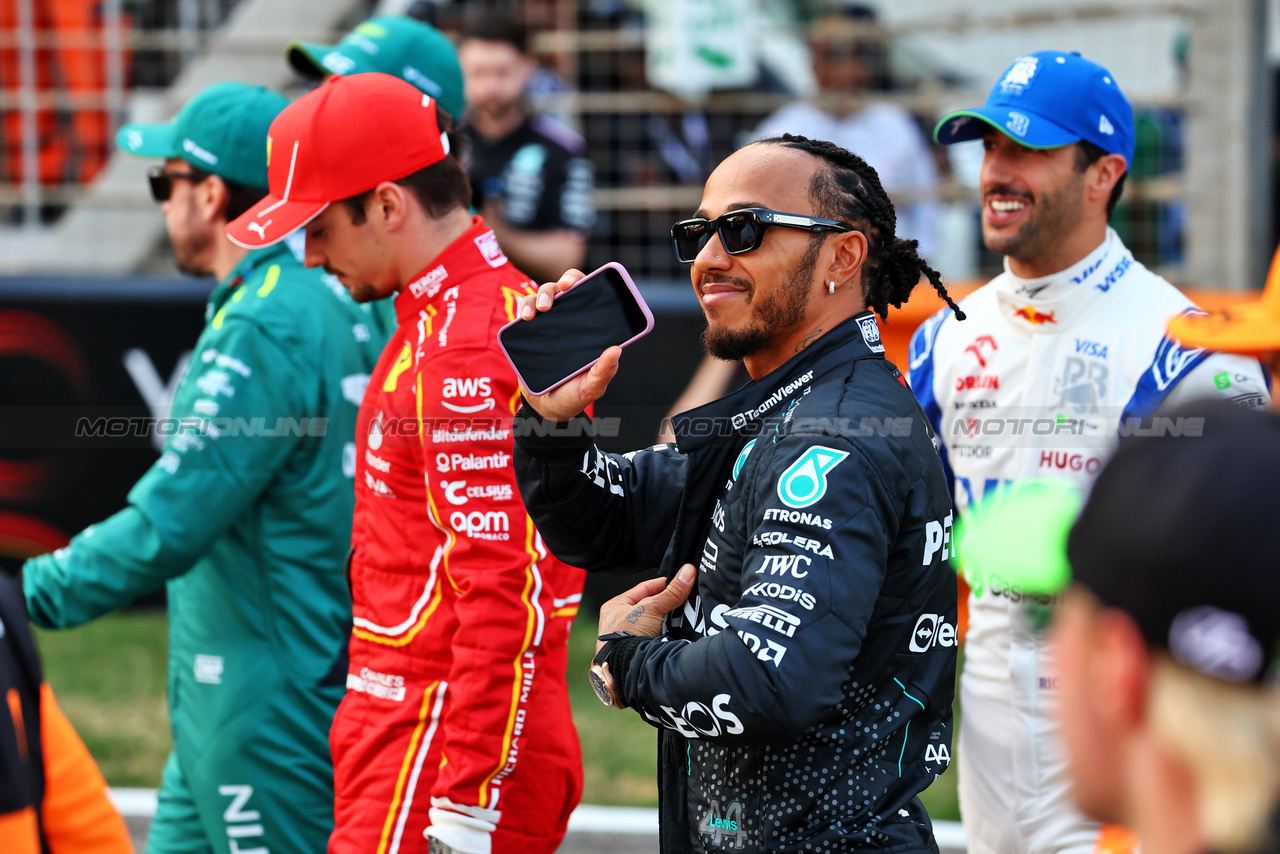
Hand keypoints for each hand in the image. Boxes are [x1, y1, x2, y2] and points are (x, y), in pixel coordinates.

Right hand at [515, 269, 622, 420]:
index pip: (586, 295)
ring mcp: (545, 326)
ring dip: (538, 297)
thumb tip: (616, 350)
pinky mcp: (526, 334)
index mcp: (587, 329)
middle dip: (560, 283)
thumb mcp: (592, 386)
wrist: (546, 410)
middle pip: (562, 289)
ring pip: (539, 297)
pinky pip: (523, 312)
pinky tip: (525, 318)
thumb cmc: (573, 395)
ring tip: (537, 312)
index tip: (577, 284)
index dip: (583, 282)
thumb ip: (604, 371)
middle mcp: (566, 322)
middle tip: (562, 291)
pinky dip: (523, 308)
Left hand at [595, 565, 695, 654]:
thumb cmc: (625, 635)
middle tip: (686, 597)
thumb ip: (671, 592)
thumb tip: (687, 572)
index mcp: (616, 606)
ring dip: (670, 620)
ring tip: (687, 613)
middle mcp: (621, 621)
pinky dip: (669, 633)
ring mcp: (631, 637)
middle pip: (652, 606)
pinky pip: (659, 637)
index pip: (644, 588)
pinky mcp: (640, 650)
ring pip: (657, 622)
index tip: (680, 581)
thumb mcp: (651, 608)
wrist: (625, 668)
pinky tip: (681, 631)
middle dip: (669, 603)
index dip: (663, 584)